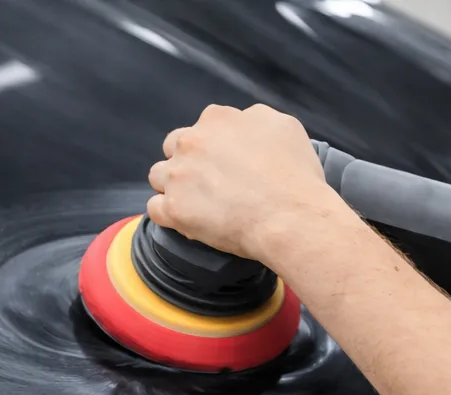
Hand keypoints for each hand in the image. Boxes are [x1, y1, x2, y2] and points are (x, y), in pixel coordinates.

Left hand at [147, 104, 349, 264]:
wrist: (290, 217)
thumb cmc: (295, 176)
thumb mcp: (284, 126)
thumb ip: (255, 119)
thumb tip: (245, 122)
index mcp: (217, 119)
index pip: (203, 128)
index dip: (212, 147)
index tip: (224, 164)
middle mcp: (192, 141)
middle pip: (174, 147)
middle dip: (186, 163)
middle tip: (208, 184)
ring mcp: (179, 175)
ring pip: (158, 176)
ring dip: (172, 187)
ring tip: (195, 204)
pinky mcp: (174, 208)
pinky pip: (154, 209)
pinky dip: (167, 215)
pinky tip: (185, 221)